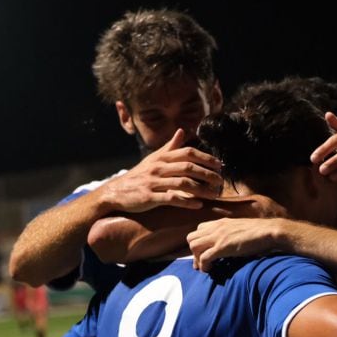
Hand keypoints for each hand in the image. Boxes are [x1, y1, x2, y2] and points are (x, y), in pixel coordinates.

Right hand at [100, 129, 222, 212]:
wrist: (115, 192)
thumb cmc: (139, 175)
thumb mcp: (153, 159)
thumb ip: (169, 147)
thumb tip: (182, 131)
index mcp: (161, 157)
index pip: (187, 153)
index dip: (205, 158)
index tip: (219, 165)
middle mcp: (158, 167)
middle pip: (188, 167)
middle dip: (207, 174)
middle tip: (221, 181)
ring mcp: (153, 182)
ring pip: (182, 183)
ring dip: (201, 189)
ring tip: (214, 195)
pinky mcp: (149, 197)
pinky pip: (171, 198)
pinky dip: (186, 202)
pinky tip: (198, 205)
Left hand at [187, 218, 284, 271]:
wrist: (269, 231)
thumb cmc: (259, 233)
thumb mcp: (240, 229)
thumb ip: (230, 234)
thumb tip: (228, 245)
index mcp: (220, 222)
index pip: (198, 229)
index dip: (199, 243)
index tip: (203, 253)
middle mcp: (216, 228)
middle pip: (191, 238)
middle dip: (194, 252)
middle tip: (202, 262)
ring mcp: (218, 237)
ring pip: (193, 247)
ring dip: (197, 259)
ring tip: (206, 266)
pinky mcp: (222, 247)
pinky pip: (204, 258)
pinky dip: (204, 266)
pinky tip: (210, 270)